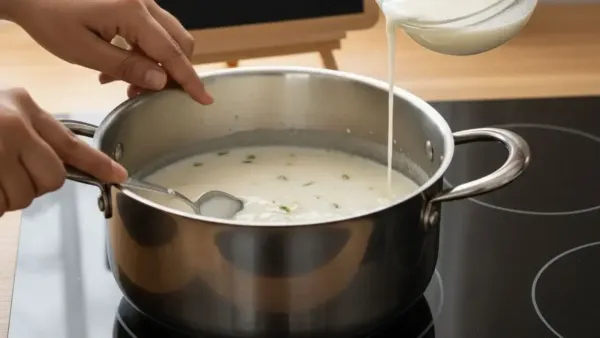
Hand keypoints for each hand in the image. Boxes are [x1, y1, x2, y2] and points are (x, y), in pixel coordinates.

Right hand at [0, 88, 127, 215]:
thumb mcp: (3, 110)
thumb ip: (33, 132)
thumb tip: (57, 164)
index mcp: (24, 107)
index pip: (71, 143)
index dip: (98, 164)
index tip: (120, 175)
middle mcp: (14, 126)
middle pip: (54, 178)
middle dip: (37, 184)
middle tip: (11, 174)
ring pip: (25, 196)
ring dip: (9, 195)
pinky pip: (1, 205)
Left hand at [4, 0, 212, 103]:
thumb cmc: (49, 17)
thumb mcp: (83, 50)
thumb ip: (126, 66)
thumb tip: (161, 81)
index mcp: (132, 12)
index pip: (171, 52)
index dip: (189, 79)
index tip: (204, 98)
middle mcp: (143, 2)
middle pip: (179, 42)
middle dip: (172, 72)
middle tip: (146, 94)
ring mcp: (139, 0)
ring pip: (168, 37)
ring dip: (157, 64)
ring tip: (126, 84)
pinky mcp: (132, 3)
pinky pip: (152, 31)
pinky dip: (145, 52)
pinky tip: (120, 66)